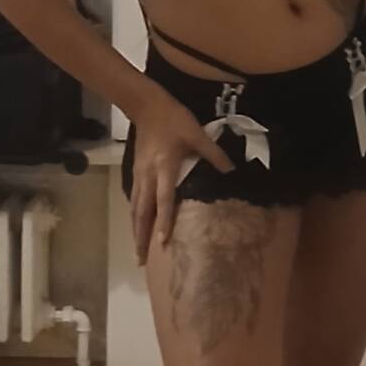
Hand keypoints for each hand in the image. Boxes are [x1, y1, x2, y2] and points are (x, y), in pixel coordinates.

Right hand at [130, 86, 234, 265]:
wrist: (147, 106)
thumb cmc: (174, 119)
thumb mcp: (197, 133)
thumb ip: (213, 154)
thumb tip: (231, 171)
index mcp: (165, 167)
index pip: (164, 200)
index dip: (164, 221)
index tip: (162, 242)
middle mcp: (149, 175)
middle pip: (142, 212)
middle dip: (141, 236)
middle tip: (140, 260)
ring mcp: (139, 174)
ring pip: (135, 207)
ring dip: (136, 229)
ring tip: (137, 249)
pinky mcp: (136, 171)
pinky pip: (134, 199)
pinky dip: (135, 215)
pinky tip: (137, 224)